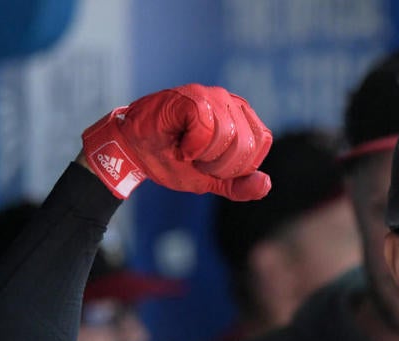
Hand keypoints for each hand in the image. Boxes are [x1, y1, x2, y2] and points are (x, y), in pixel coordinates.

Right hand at [81, 84, 272, 200]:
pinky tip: (182, 144)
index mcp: (242, 119)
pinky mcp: (192, 96)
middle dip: (220, 164)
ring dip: (205, 155)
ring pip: (229, 135)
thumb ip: (238, 186)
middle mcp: (231, 102)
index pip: (260, 144)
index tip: (211, 165)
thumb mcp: (210, 180)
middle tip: (197, 160)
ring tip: (188, 151)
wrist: (132, 152)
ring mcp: (212, 96)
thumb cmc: (170, 161)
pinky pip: (207, 127)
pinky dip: (194, 145)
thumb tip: (266, 183)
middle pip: (246, 143)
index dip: (237, 165)